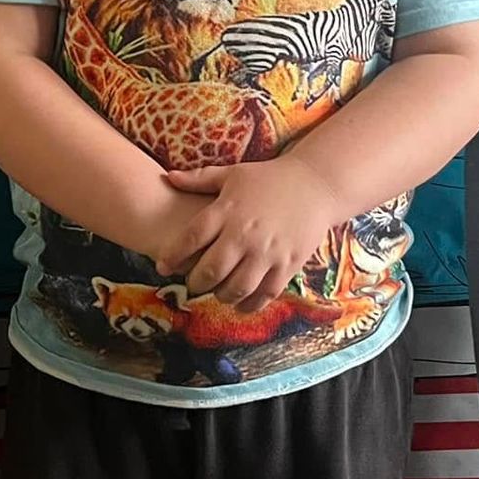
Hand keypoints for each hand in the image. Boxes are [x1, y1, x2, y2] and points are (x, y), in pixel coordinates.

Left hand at [157, 156, 334, 310]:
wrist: (315, 185)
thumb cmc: (269, 178)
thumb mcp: (233, 174)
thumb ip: (199, 179)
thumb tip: (167, 178)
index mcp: (228, 210)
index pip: (191, 238)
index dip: (172, 256)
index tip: (162, 266)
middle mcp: (245, 234)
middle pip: (211, 270)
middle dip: (196, 282)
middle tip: (192, 283)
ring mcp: (268, 252)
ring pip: (236, 288)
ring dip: (220, 295)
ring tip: (217, 291)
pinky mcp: (287, 265)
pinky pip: (264, 294)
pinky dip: (249, 304)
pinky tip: (240, 303)